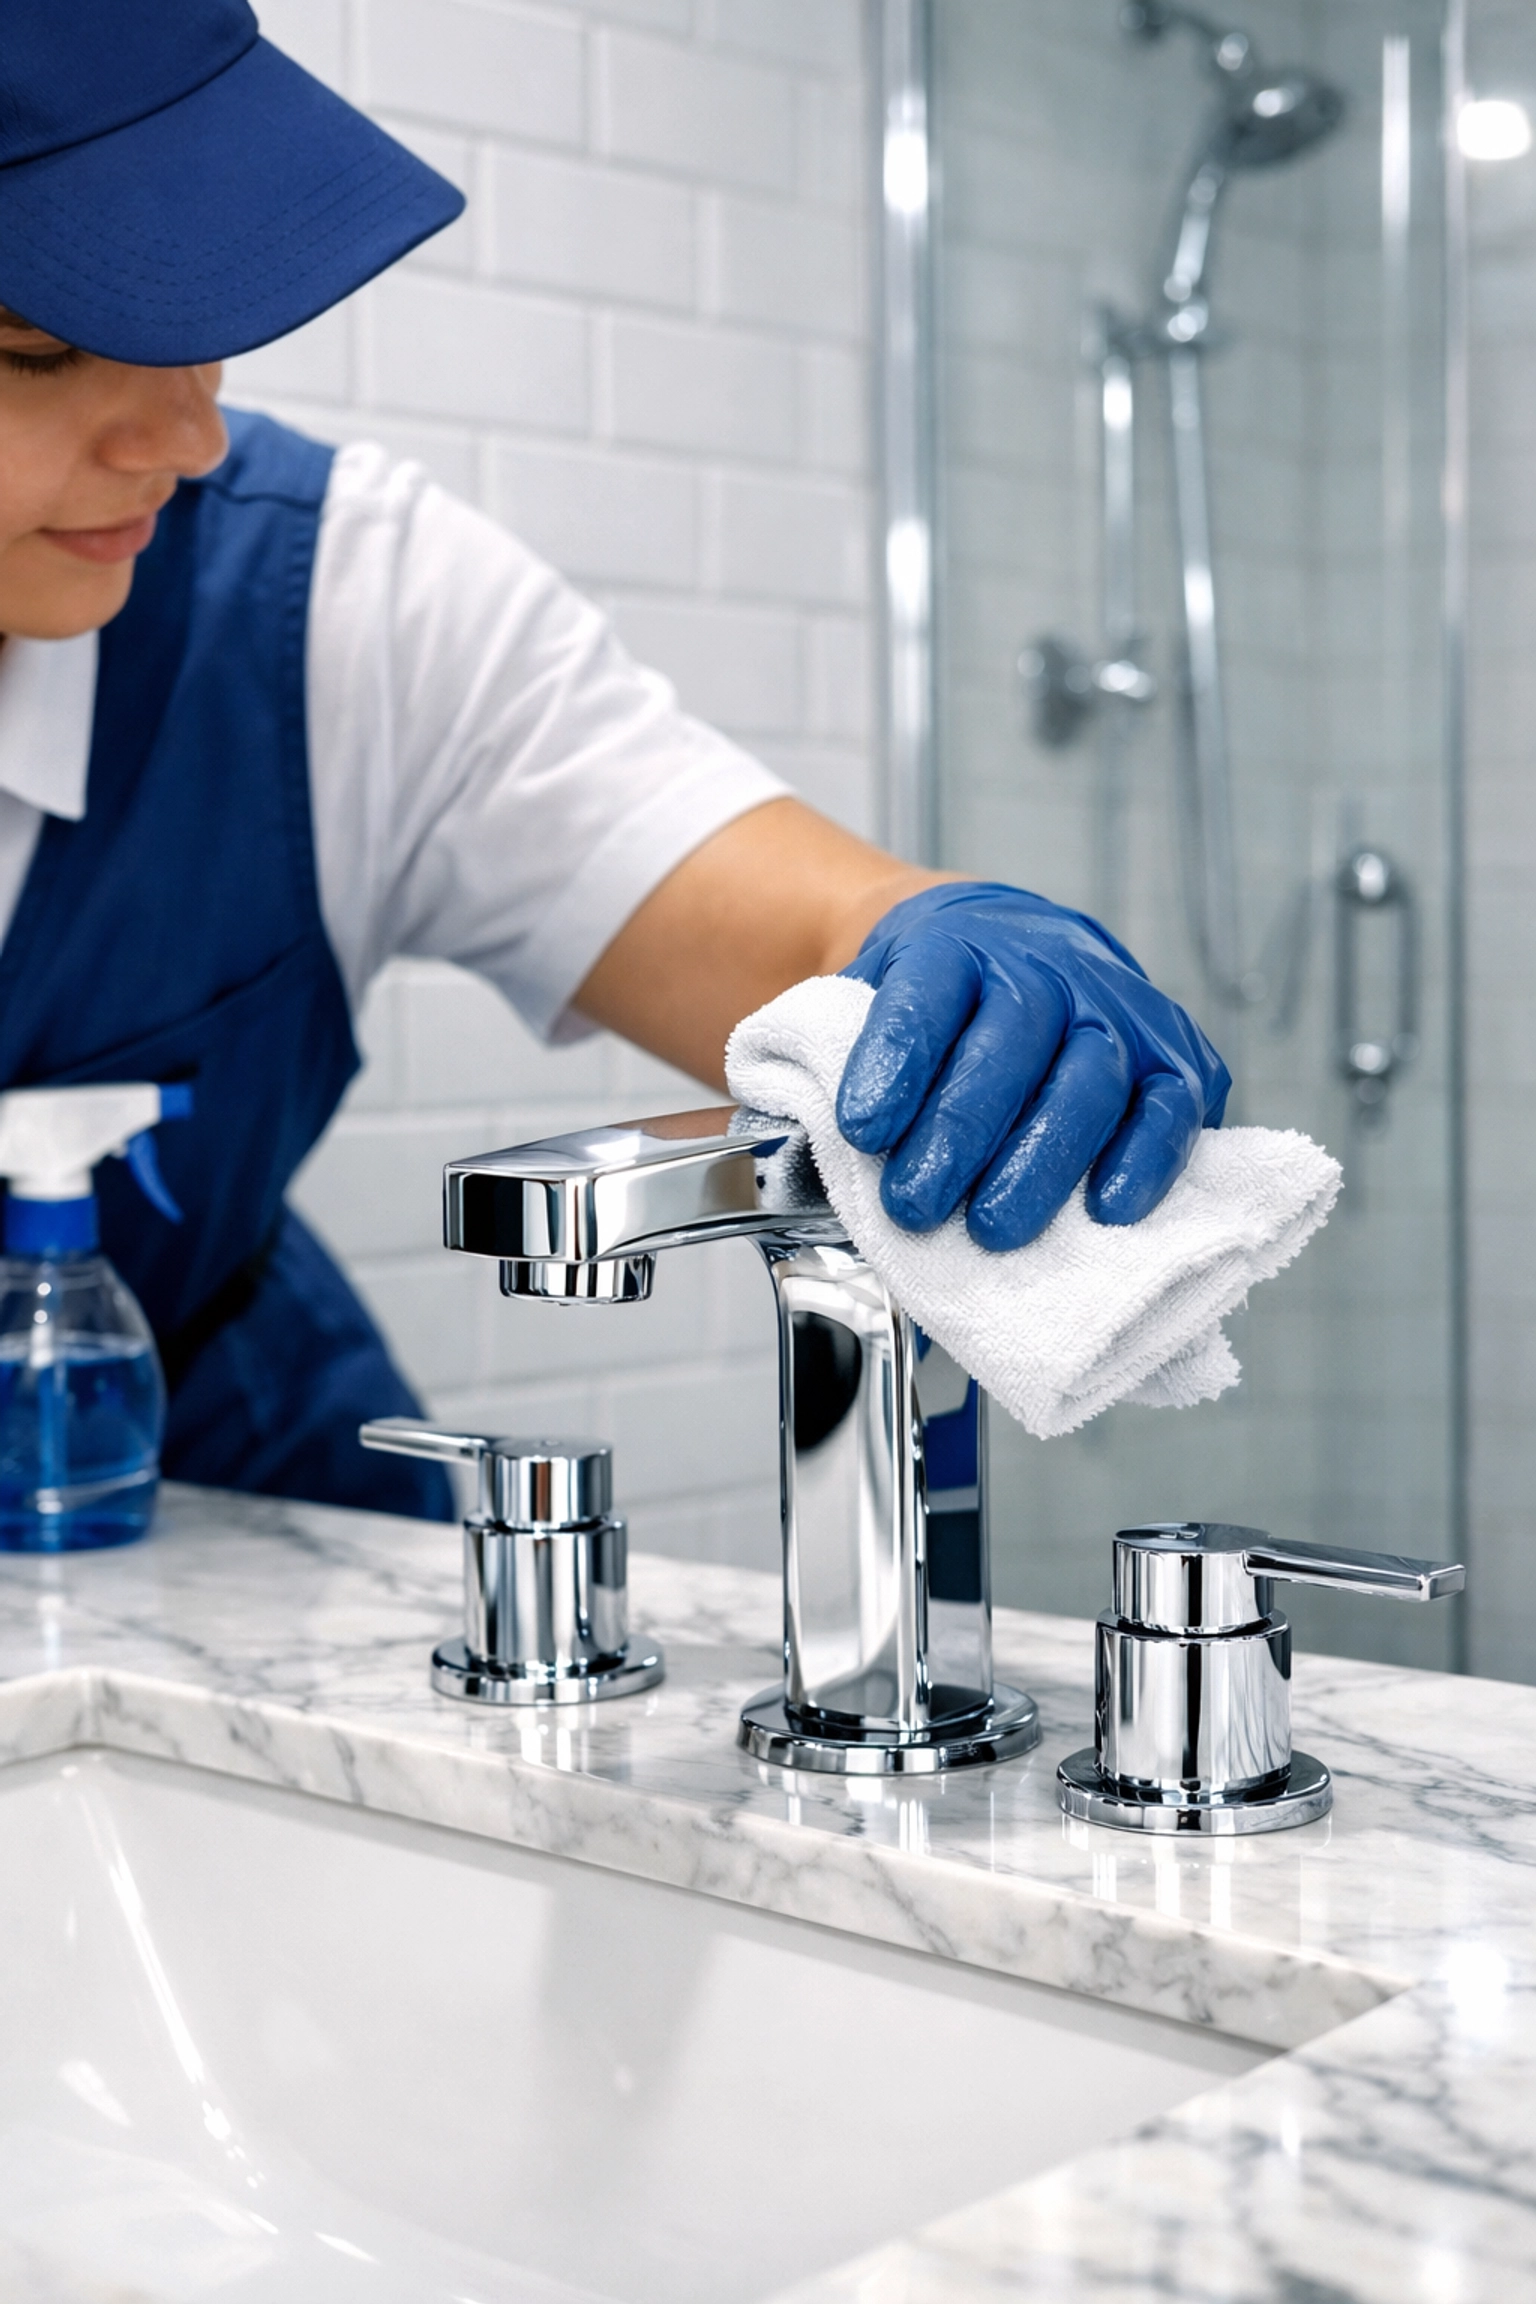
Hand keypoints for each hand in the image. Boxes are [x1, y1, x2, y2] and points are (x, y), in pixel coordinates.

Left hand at [836, 882, 1229, 1250]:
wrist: (1018, 949)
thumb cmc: (943, 1005)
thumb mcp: (874, 1001)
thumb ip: (852, 1061)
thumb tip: (824, 1145)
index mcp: (959, 948)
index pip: (928, 995)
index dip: (896, 1061)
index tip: (862, 1129)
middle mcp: (1049, 969)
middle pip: (1010, 1046)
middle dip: (960, 1133)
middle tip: (915, 1204)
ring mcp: (1120, 1012)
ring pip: (1089, 1082)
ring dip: (1042, 1163)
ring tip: (992, 1227)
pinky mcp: (1177, 1058)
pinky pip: (1171, 1107)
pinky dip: (1146, 1159)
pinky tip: (1108, 1206)